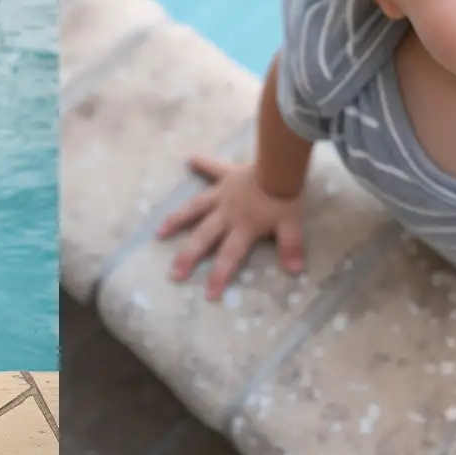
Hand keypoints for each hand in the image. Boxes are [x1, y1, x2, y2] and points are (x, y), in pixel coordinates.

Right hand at [155, 153, 305, 300]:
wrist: (277, 164)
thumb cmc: (284, 196)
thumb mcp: (291, 224)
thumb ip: (291, 246)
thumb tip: (295, 270)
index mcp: (242, 227)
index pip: (229, 256)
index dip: (219, 276)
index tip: (208, 295)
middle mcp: (226, 214)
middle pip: (203, 237)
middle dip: (188, 256)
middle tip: (173, 273)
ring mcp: (222, 194)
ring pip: (195, 208)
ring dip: (177, 219)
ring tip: (160, 231)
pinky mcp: (226, 176)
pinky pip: (212, 168)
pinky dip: (202, 163)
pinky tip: (190, 159)